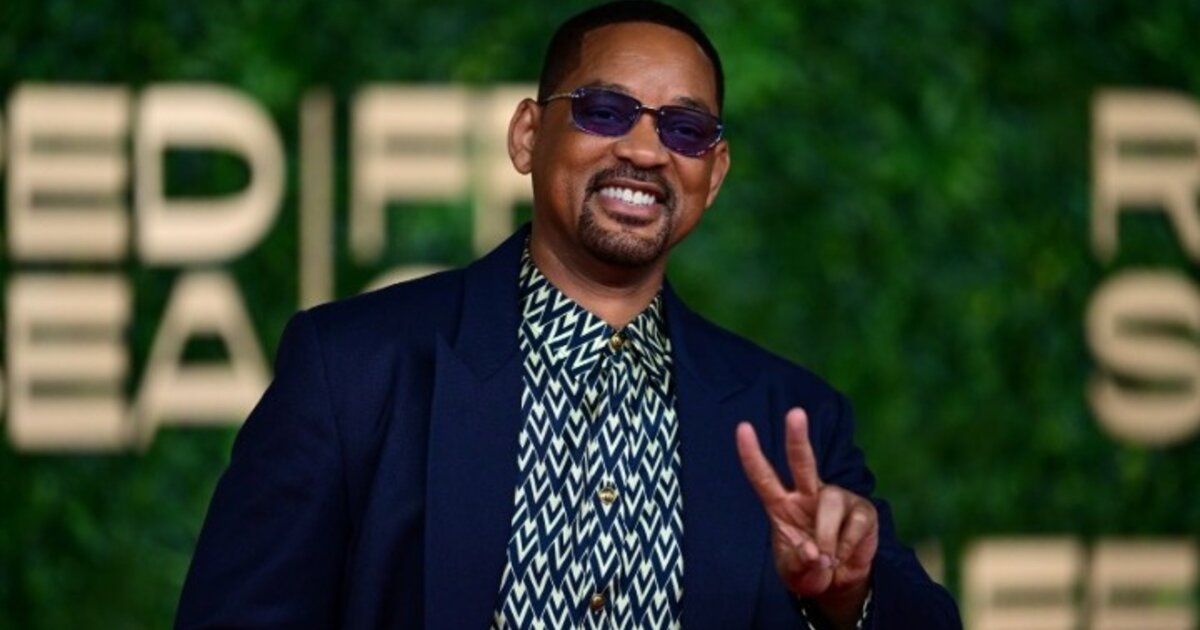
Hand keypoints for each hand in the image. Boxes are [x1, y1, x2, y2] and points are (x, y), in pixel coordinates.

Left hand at [736, 407, 877, 623]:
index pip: (763, 477)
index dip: (752, 454)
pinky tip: (844, 555)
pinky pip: (854, 524)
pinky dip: (847, 547)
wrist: (839, 582)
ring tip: (828, 559)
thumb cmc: (808, 569)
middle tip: (796, 413)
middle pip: (801, 461)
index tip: (743, 427)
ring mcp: (836, 499)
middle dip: (798, 438)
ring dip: (827, 535)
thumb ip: (800, 564)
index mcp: (781, 505)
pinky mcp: (862, 510)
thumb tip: (814, 551)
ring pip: (830, 502)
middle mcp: (807, 495)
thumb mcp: (795, 573)